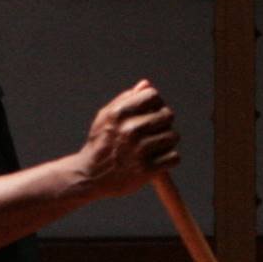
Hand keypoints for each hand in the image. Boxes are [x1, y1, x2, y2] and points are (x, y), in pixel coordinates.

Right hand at [75, 79, 180, 200]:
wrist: (89, 177)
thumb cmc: (100, 144)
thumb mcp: (105, 117)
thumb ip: (126, 99)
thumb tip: (146, 84)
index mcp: (119, 113)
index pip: (154, 96)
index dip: (156, 104)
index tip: (151, 114)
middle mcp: (130, 130)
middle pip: (167, 115)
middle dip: (163, 123)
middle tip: (153, 133)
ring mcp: (139, 150)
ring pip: (173, 136)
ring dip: (167, 142)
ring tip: (154, 148)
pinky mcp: (146, 170)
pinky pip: (174, 157)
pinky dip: (169, 159)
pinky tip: (158, 161)